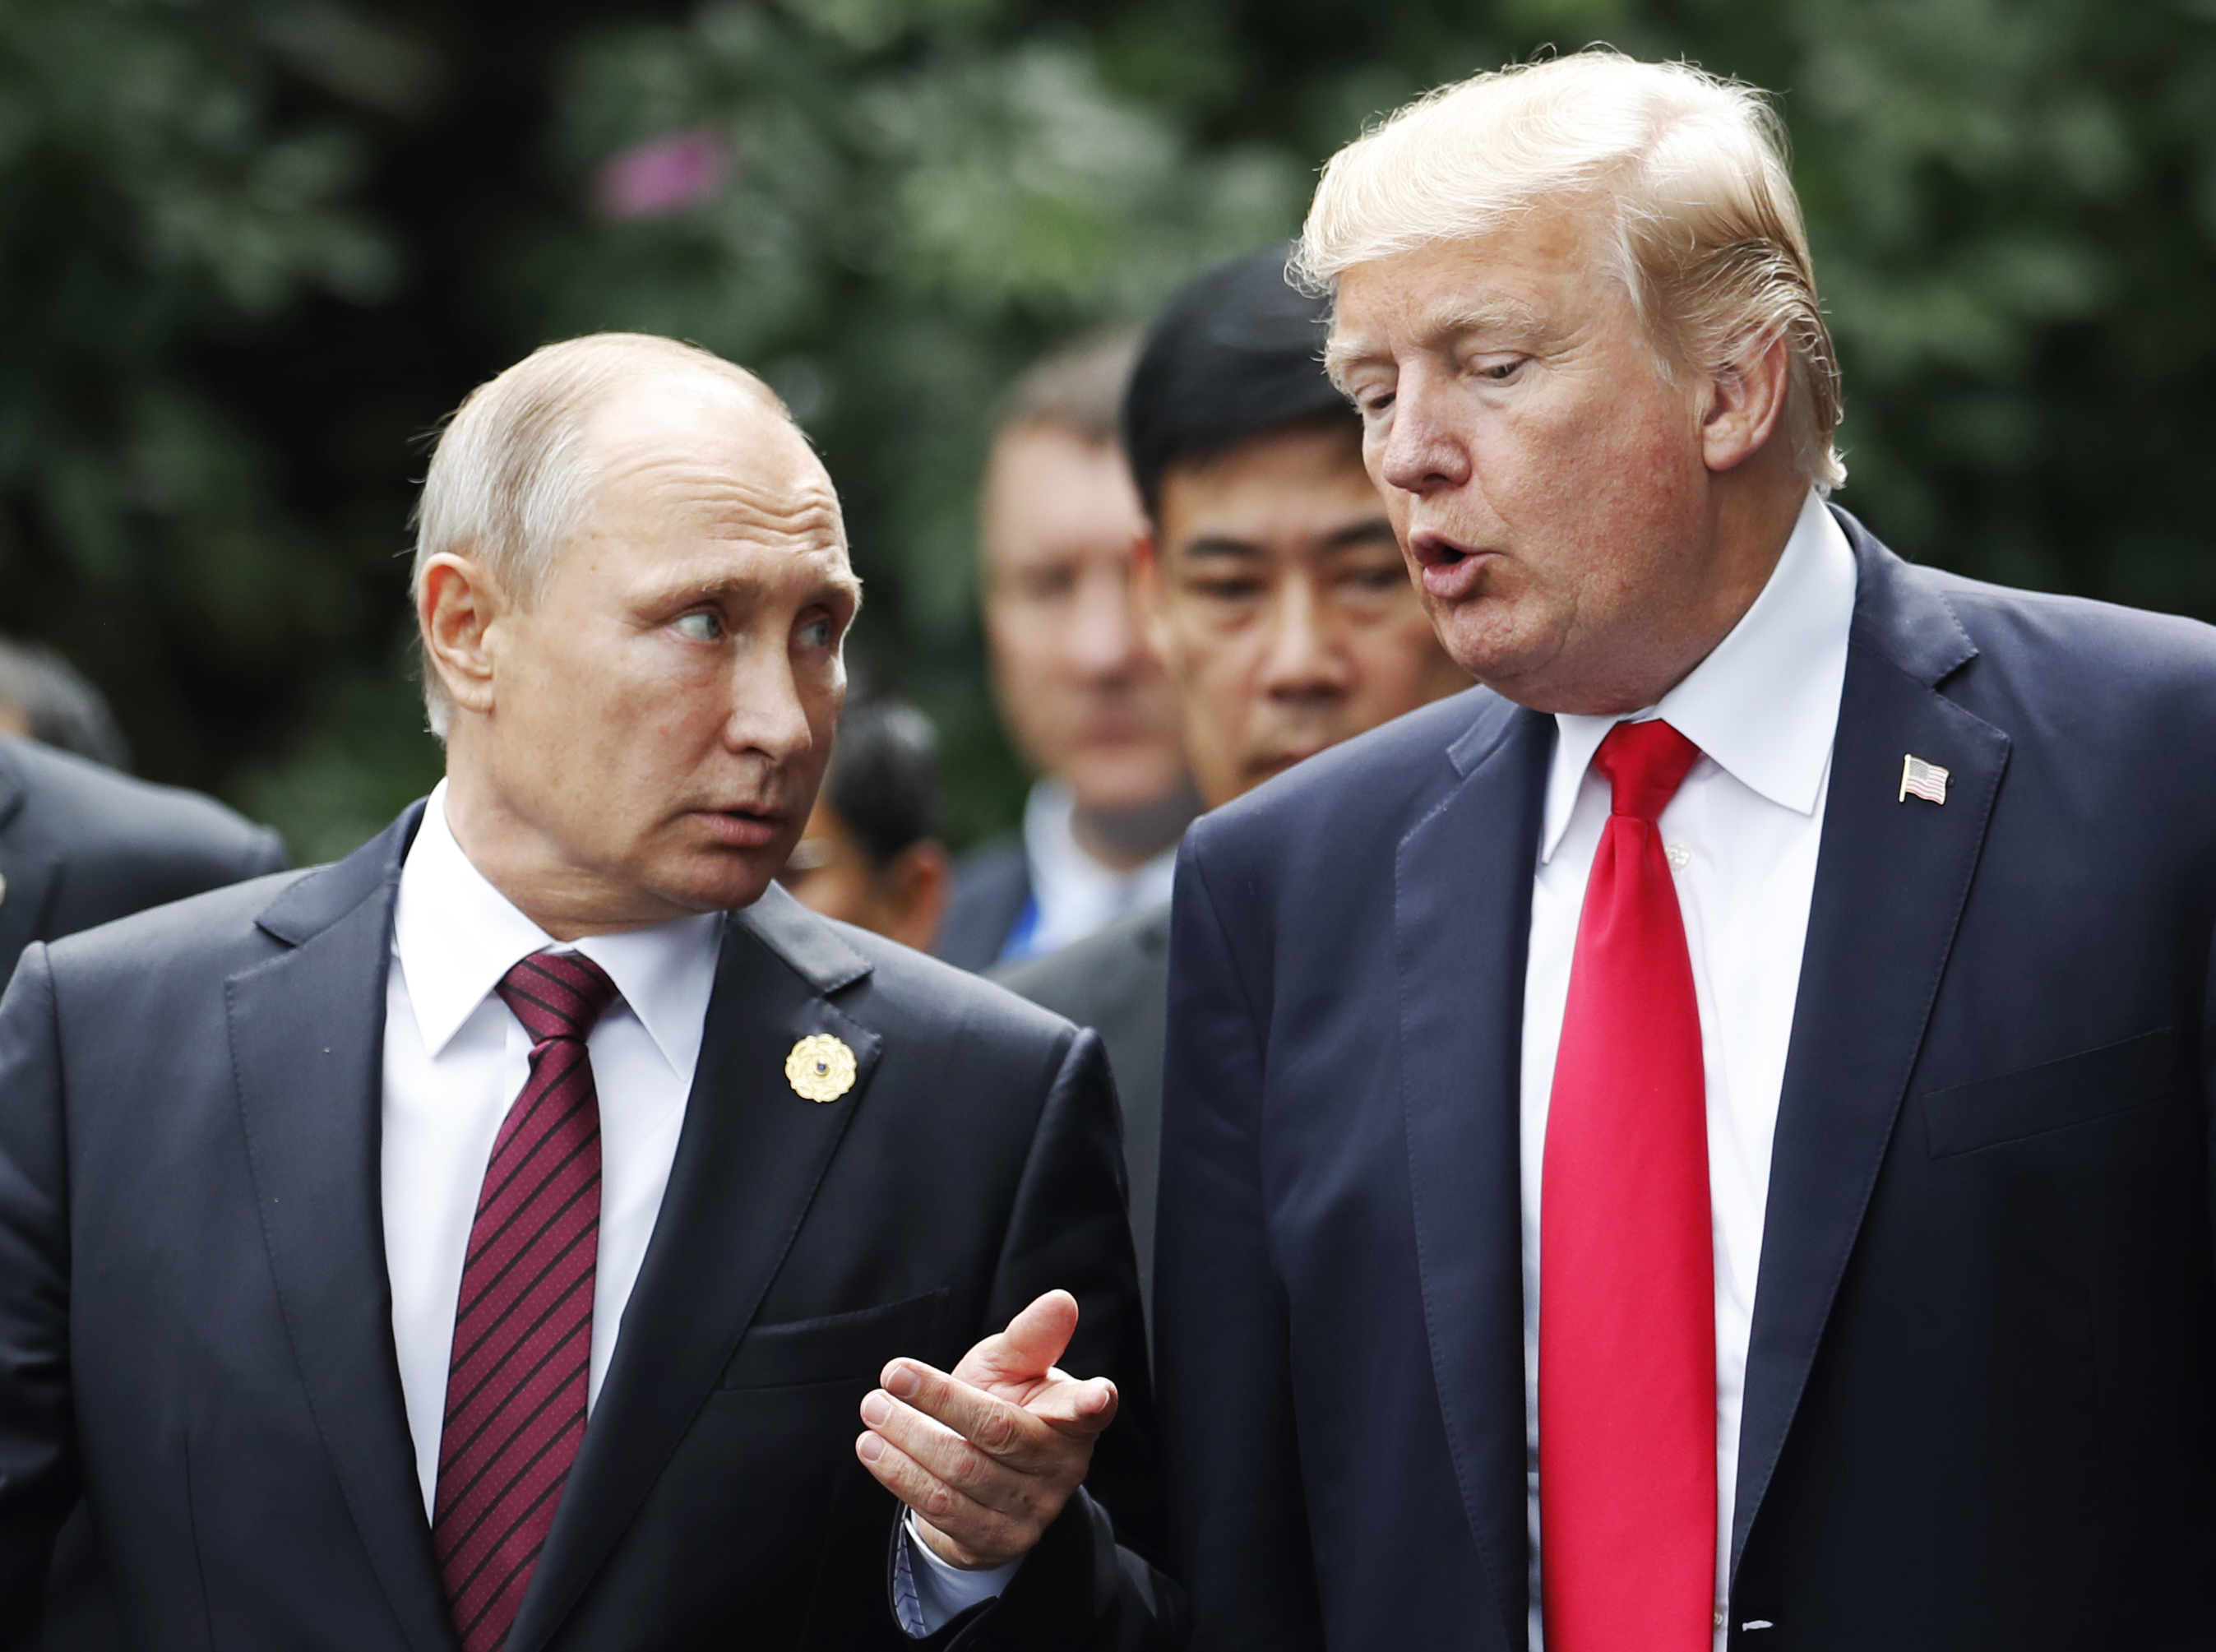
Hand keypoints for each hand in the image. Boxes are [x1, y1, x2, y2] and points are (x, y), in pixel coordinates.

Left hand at [855, 1289, 1117, 1569]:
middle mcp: (1060, 1469)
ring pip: (961, 1471)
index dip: (1094, 1403)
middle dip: (939, 1401)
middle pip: (996, 1432)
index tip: (1097, 1394)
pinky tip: (873, 1449)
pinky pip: (941, 1509)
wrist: (977, 1477)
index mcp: (1073, 1421)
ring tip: (873, 1409)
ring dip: (907, 1438)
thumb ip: (1031, 1337)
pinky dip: (900, 1475)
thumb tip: (1061, 1300)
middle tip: (890, 1376)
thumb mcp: (1013, 1367)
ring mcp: (1030, 1511)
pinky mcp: (993, 1541)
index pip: (1088, 1411)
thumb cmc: (1000, 1404)